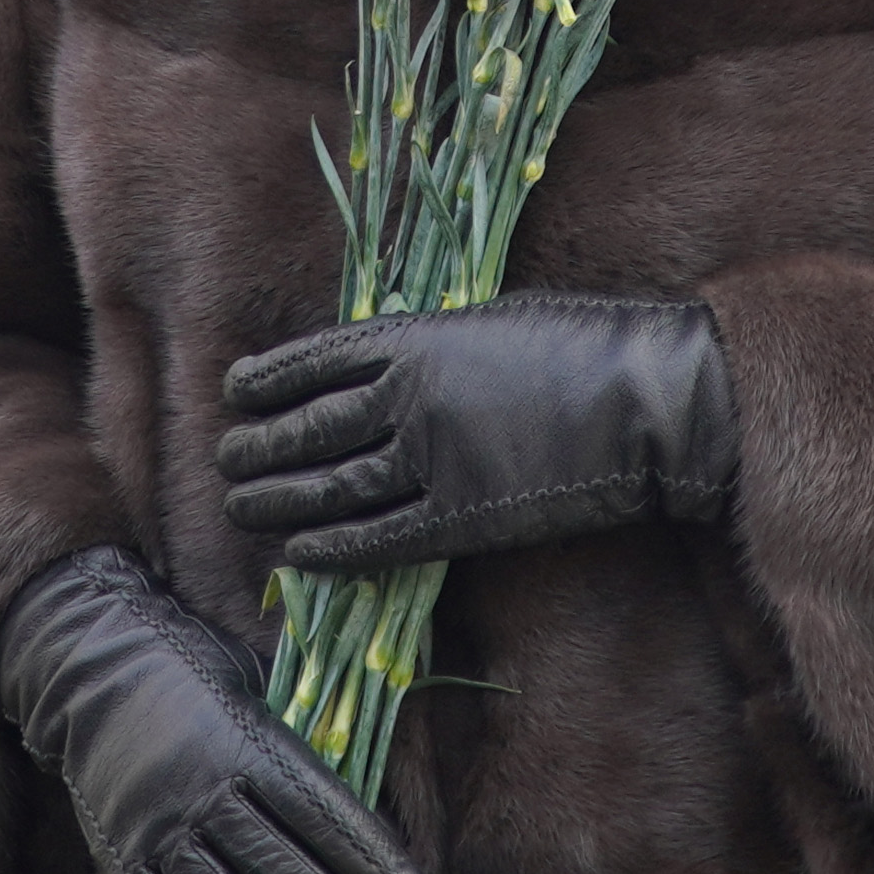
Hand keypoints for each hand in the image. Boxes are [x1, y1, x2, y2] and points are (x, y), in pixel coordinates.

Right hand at [0, 547, 425, 873]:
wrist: (94, 672)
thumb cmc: (202, 680)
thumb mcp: (260, 690)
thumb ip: (306, 747)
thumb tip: (379, 798)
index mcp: (243, 741)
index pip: (316, 810)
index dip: (367, 857)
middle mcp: (200, 789)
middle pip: (285, 872)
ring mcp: (158, 830)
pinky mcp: (124, 864)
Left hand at [213, 291, 736, 568]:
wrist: (645, 401)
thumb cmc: (578, 343)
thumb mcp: (486, 319)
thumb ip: (423, 341)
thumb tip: (371, 365)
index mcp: (412, 338)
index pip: (311, 363)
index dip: (265, 382)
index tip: (236, 393)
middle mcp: (407, 399)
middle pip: (307, 429)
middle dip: (258, 447)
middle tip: (228, 460)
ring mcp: (432, 462)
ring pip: (329, 488)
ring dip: (277, 500)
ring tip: (243, 507)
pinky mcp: (461, 518)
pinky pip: (376, 539)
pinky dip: (330, 549)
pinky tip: (299, 554)